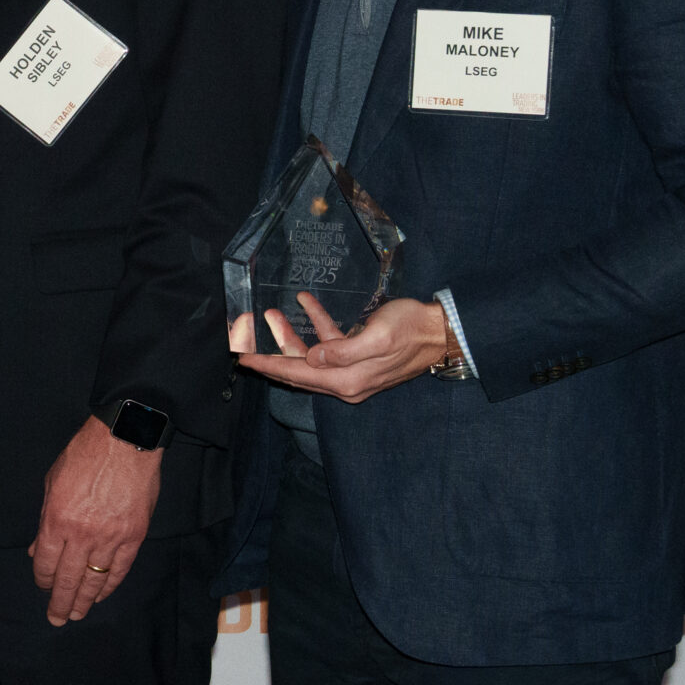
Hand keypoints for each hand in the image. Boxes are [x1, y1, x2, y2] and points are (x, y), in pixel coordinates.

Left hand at [28, 416, 160, 627]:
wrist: (125, 440)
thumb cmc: (83, 456)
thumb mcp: (51, 484)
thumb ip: (43, 521)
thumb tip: (35, 550)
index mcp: (56, 520)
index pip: (44, 562)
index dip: (42, 579)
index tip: (42, 587)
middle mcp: (82, 535)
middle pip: (68, 579)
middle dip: (60, 602)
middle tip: (56, 619)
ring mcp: (110, 538)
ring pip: (95, 580)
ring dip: (85, 600)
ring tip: (78, 614)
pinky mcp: (134, 536)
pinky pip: (120, 570)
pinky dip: (110, 585)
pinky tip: (102, 596)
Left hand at [234, 293, 452, 404]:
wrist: (442, 331)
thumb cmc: (412, 330)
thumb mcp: (378, 337)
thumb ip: (343, 351)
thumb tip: (313, 359)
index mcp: (347, 381)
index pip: (296, 375)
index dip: (267, 366)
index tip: (242, 359)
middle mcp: (346, 382)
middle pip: (297, 370)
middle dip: (270, 353)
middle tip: (243, 340)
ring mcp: (352, 372)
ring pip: (311, 356)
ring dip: (291, 334)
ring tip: (270, 312)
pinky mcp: (358, 359)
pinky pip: (330, 344)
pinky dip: (318, 324)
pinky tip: (306, 302)